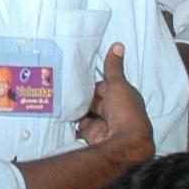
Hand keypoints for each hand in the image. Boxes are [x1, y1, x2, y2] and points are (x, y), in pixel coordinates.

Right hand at [74, 47, 153, 170]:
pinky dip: (74, 123)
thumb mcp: (118, 84)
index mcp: (125, 98)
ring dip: (78, 109)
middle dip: (84, 96)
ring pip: (87, 113)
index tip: (80, 76)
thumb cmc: (126, 112)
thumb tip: (118, 45)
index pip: (107, 87)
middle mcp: (116, 112)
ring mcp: (104, 124)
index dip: (96, 82)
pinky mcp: (94, 135)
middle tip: (67, 87)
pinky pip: (81, 126)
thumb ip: (114, 66)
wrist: (122, 143)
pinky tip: (63, 115)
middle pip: (96, 100)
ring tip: (62, 98)